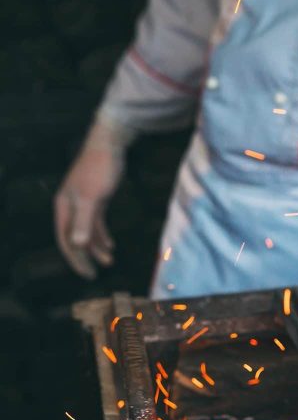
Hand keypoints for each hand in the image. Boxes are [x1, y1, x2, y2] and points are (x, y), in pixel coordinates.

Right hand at [54, 120, 131, 278]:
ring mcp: (83, 202)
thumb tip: (78, 244)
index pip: (67, 239)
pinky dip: (102, 234)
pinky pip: (96, 222)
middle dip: (84, 257)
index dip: (76, 259)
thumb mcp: (94, 197)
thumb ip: (85, 220)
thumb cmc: (100, 169)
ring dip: (96, 247)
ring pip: (87, 231)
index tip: (87, 274)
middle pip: (74, 238)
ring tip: (109, 262)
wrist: (109, 144)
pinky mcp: (96, 199)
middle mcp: (70, 206)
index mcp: (64, 207)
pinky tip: (110, 245)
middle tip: (94, 275)